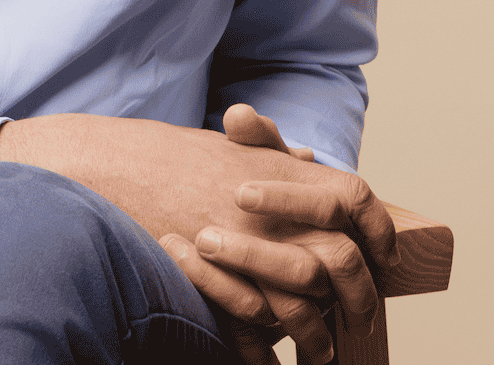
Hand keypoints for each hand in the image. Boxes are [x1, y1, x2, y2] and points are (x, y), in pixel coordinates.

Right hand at [0, 108, 397, 364]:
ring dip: (318, 334)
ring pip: (307, 303)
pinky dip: (269, 347)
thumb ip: (271, 154)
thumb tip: (312, 161)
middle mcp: (270, 208)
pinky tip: (272, 357)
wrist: (111, 167)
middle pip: (341, 259)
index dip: (378, 228)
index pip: (356, 198)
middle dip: (357, 296)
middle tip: (360, 320)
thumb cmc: (169, 158)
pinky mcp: (220, 277)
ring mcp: (245, 244)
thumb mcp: (226, 148)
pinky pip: (260, 324)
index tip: (382, 253)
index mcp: (279, 171)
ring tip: (321, 353)